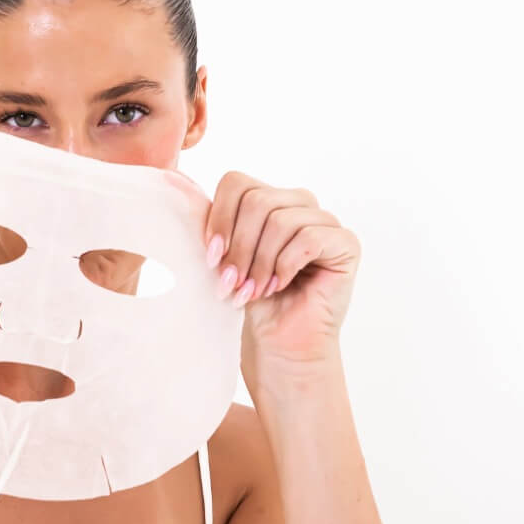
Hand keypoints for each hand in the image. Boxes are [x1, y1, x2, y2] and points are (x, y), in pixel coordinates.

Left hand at [202, 171, 360, 379]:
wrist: (277, 341)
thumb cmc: (247, 298)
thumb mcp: (221, 254)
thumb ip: (209, 219)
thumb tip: (177, 185)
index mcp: (266, 199)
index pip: (236, 182)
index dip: (220, 218)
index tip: (211, 257)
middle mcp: (297, 202)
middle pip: (257, 200)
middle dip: (239, 247)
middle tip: (232, 282)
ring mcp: (324, 220)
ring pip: (280, 220)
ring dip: (260, 263)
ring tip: (253, 290)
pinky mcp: (345, 243)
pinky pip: (308, 239)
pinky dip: (286, 266)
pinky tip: (279, 286)